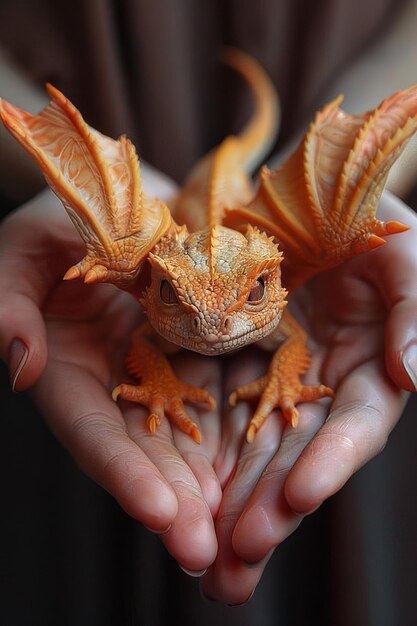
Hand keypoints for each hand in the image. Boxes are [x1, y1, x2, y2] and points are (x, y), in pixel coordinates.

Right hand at [0, 181, 222, 574]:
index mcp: (68, 366)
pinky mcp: (197, 351)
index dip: (120, 470)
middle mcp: (116, 380)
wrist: (129, 194)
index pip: (90, 428)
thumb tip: (20, 366)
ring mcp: (160, 369)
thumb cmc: (66, 213)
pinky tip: (268, 459)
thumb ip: (8, 304)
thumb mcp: (25, 248)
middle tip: (205, 550)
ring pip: (185, 434)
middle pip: (142, 450)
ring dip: (209, 481)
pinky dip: (238, 428)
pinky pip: (220, 391)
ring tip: (241, 527)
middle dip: (172, 499)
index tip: (159, 511)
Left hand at [201, 191, 416, 603]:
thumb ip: (415, 309)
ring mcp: (275, 378)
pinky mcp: (235, 364)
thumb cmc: (368, 222)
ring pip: (254, 449)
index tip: (299, 498)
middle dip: (273, 507)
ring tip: (209, 558)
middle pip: (299, 456)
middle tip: (239, 558)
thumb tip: (414, 373)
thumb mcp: (402, 257)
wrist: (309, 198)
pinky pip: (216, 411)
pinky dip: (203, 454)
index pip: (355, 426)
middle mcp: (320, 386)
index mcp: (367, 367)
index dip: (332, 461)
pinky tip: (181, 493)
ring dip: (235, 501)